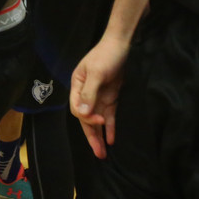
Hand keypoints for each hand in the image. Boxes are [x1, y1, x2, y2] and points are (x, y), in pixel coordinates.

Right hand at [69, 35, 129, 159]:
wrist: (122, 44)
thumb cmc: (106, 55)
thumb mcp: (97, 73)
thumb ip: (89, 93)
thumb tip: (80, 114)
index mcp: (77, 85)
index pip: (77, 108)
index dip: (87, 118)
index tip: (100, 120)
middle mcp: (85, 93)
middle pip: (86, 119)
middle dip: (92, 136)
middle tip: (99, 154)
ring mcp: (98, 96)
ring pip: (97, 120)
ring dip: (100, 136)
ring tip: (103, 153)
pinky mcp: (110, 97)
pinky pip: (109, 115)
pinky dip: (110, 128)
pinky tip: (112, 140)